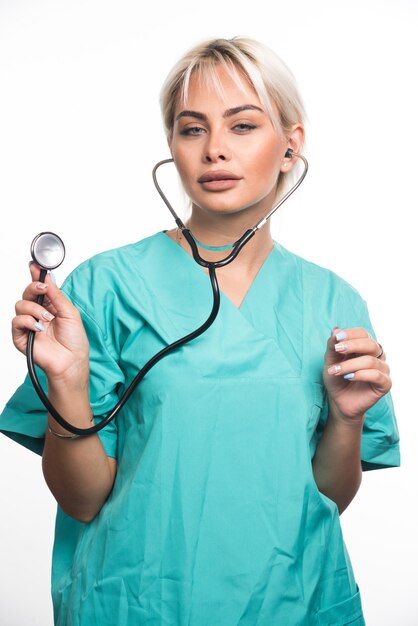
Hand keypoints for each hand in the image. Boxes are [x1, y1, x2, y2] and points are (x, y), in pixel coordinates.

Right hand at [12, 263, 89, 383]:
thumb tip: (49, 277)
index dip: (35, 275)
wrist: (71, 360)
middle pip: (27, 292)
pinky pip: (16, 321)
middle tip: (43, 289)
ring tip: (48, 319)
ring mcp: (28, 324)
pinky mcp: (21, 336)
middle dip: (34, 287)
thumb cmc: (74, 340)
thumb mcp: (70, 313)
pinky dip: (27, 321)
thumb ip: (57, 295)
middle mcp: (37, 313)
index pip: (39, 287)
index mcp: (50, 305)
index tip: (34, 265)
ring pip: (20, 305)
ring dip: (35, 309)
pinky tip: (39, 328)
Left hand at [323, 327, 391, 421]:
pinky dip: (361, 375)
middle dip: (352, 345)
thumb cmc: (336, 378)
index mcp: (365, 346)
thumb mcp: (330, 361)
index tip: (336, 338)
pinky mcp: (385, 384)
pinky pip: (377, 375)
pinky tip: (349, 377)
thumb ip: (332, 346)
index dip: (350, 334)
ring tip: (335, 371)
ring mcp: (383, 369)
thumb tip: (335, 329)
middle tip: (337, 350)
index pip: (363, 333)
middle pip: (371, 344)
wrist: (339, 401)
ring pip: (370, 361)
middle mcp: (377, 356)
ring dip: (350, 365)